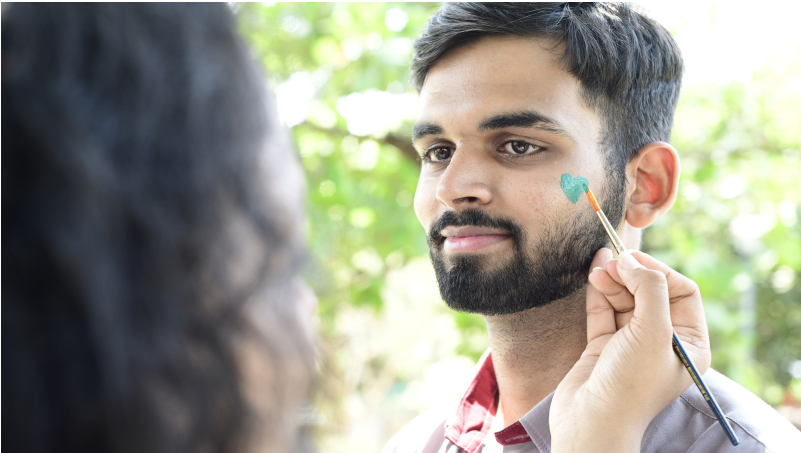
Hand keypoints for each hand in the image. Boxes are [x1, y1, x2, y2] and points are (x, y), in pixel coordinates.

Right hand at [549, 248, 710, 451]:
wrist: (592, 422)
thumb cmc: (631, 384)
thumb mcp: (652, 331)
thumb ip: (648, 288)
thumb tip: (631, 260)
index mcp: (688, 344)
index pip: (682, 292)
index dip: (659, 271)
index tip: (633, 258)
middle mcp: (662, 343)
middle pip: (651, 293)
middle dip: (632, 274)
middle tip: (613, 259)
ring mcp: (631, 345)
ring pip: (625, 300)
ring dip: (613, 280)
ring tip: (599, 266)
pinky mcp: (604, 347)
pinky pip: (604, 312)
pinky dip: (599, 292)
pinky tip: (593, 273)